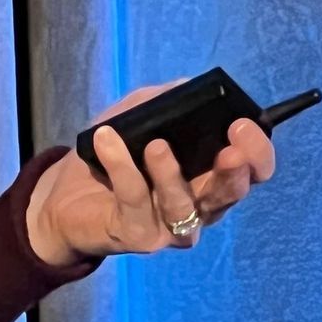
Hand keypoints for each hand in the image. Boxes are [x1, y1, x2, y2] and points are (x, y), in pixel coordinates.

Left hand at [26, 78, 276, 267]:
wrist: (64, 193)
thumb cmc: (113, 152)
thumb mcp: (138, 114)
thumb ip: (166, 101)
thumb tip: (189, 85)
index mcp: (211, 175)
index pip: (251, 170)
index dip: (256, 153)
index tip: (244, 125)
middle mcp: (200, 205)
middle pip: (230, 195)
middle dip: (233, 172)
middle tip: (228, 148)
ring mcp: (170, 226)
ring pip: (184, 205)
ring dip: (170, 173)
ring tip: (155, 145)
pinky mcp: (138, 236)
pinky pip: (136, 202)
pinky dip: (123, 169)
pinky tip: (106, 142)